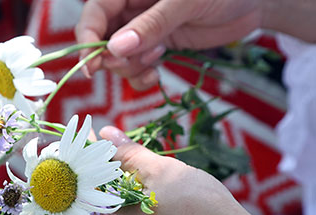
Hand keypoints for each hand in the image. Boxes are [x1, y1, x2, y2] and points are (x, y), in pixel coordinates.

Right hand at [76, 0, 261, 89]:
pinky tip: (156, 74)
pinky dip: (141, 78)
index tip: (92, 65)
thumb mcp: (186, 2)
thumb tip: (115, 48)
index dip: (87, 38)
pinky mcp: (158, 47)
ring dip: (131, 68)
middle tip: (136, 61)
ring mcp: (144, 31)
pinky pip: (138, 69)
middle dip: (114, 58)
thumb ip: (152, 24)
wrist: (255, 2)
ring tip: (157, 58)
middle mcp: (132, 11)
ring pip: (119, 59)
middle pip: (102, 41)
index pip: (95, 14)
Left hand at [89, 126, 315, 214]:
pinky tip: (142, 197)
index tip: (86, 140)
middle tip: (107, 150)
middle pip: (90, 210)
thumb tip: (105, 134)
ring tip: (126, 168)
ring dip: (113, 196)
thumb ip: (127, 154)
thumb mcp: (162, 173)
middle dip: (98, 178)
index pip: (78, 194)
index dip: (82, 163)